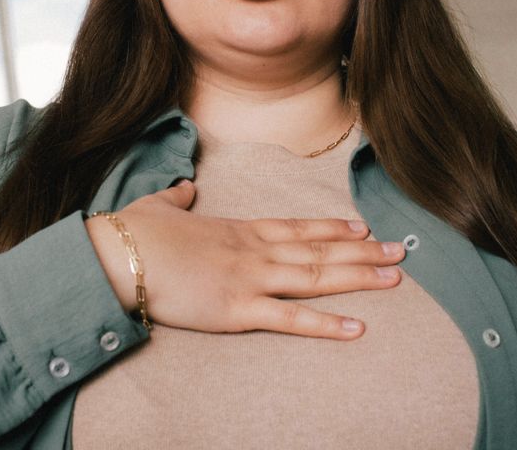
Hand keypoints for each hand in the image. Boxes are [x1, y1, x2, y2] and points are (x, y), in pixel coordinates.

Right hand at [85, 179, 403, 340]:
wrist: (116, 255)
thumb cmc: (131, 234)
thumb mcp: (158, 207)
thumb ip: (177, 198)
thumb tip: (184, 189)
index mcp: (236, 229)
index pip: (295, 227)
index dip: (332, 228)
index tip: (362, 226)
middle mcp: (253, 250)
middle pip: (319, 249)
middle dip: (363, 252)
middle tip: (401, 252)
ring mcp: (249, 278)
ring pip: (316, 277)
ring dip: (359, 277)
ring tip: (395, 278)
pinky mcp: (237, 309)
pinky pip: (291, 319)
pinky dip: (326, 324)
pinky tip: (357, 327)